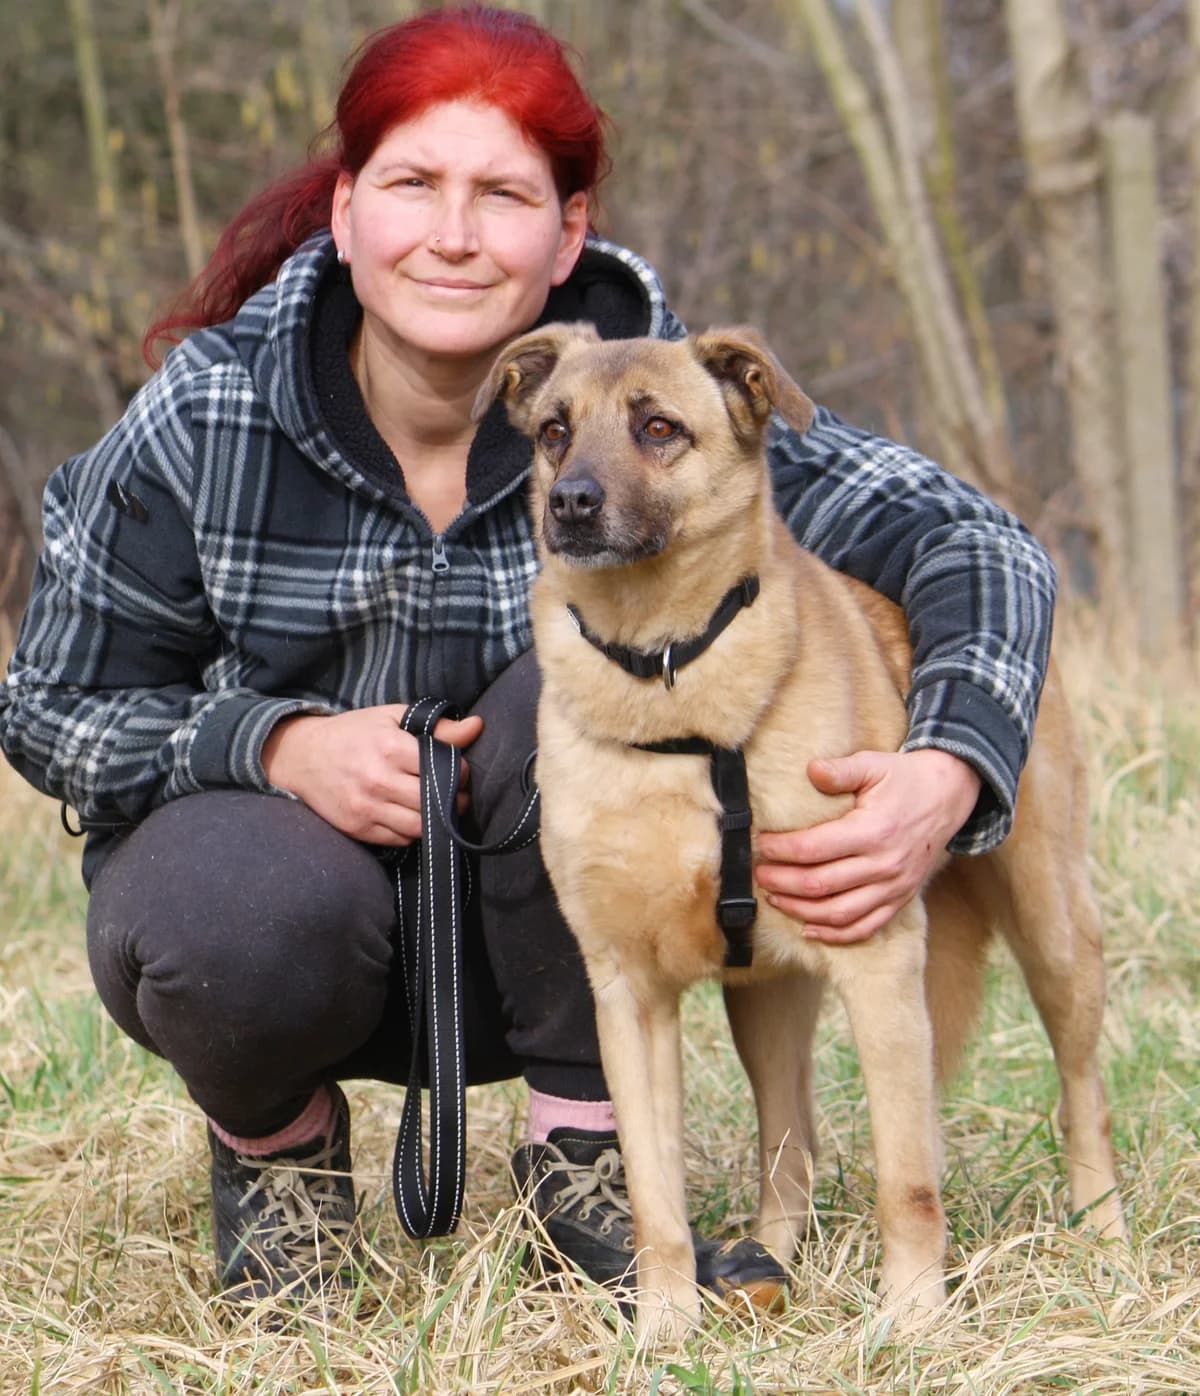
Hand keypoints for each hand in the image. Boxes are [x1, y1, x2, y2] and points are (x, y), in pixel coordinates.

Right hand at [262, 706, 483, 844]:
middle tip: (457, 794)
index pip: (442, 768)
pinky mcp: (358, 828)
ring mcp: (366, 808)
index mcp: (389, 748)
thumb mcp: (392, 718)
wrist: (300, 757)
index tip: (459, 770)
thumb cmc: (353, 734)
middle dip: (454, 800)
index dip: (459, 772)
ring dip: (437, 821)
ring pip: (419, 826)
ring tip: (439, 808)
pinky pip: (400, 840)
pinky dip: (412, 831)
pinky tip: (413, 816)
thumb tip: (476, 727)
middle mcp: (377, 780)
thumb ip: (436, 725)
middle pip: (434, 802)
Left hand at [754, 748, 981, 944]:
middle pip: (820, 884)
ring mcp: (893, 887)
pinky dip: (835, 934)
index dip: (781, 849)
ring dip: (799, 910)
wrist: (949, 796)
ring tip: (774, 896)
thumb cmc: (904, 778)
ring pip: (838, 913)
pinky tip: (809, 928)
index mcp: (873, 830)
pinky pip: (866, 927)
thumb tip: (811, 770)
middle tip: (758, 873)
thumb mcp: (873, 764)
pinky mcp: (900, 899)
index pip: (814, 848)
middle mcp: (884, 864)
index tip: (761, 844)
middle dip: (781, 881)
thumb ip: (841, 770)